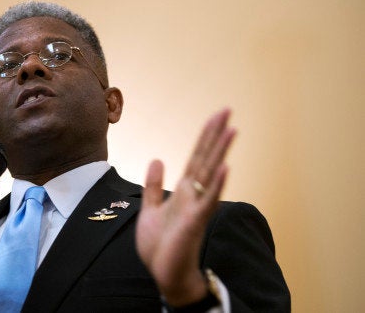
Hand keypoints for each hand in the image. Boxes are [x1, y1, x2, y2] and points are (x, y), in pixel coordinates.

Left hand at [135, 108, 235, 305]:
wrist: (164, 274)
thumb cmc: (161, 246)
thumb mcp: (150, 209)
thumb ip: (153, 185)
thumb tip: (157, 159)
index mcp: (182, 191)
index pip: (196, 157)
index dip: (205, 136)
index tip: (216, 116)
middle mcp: (193, 195)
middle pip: (205, 158)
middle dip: (215, 135)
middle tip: (228, 110)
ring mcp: (196, 207)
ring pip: (210, 174)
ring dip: (221, 152)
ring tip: (232, 130)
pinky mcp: (195, 222)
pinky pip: (208, 200)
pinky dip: (215, 184)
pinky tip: (224, 168)